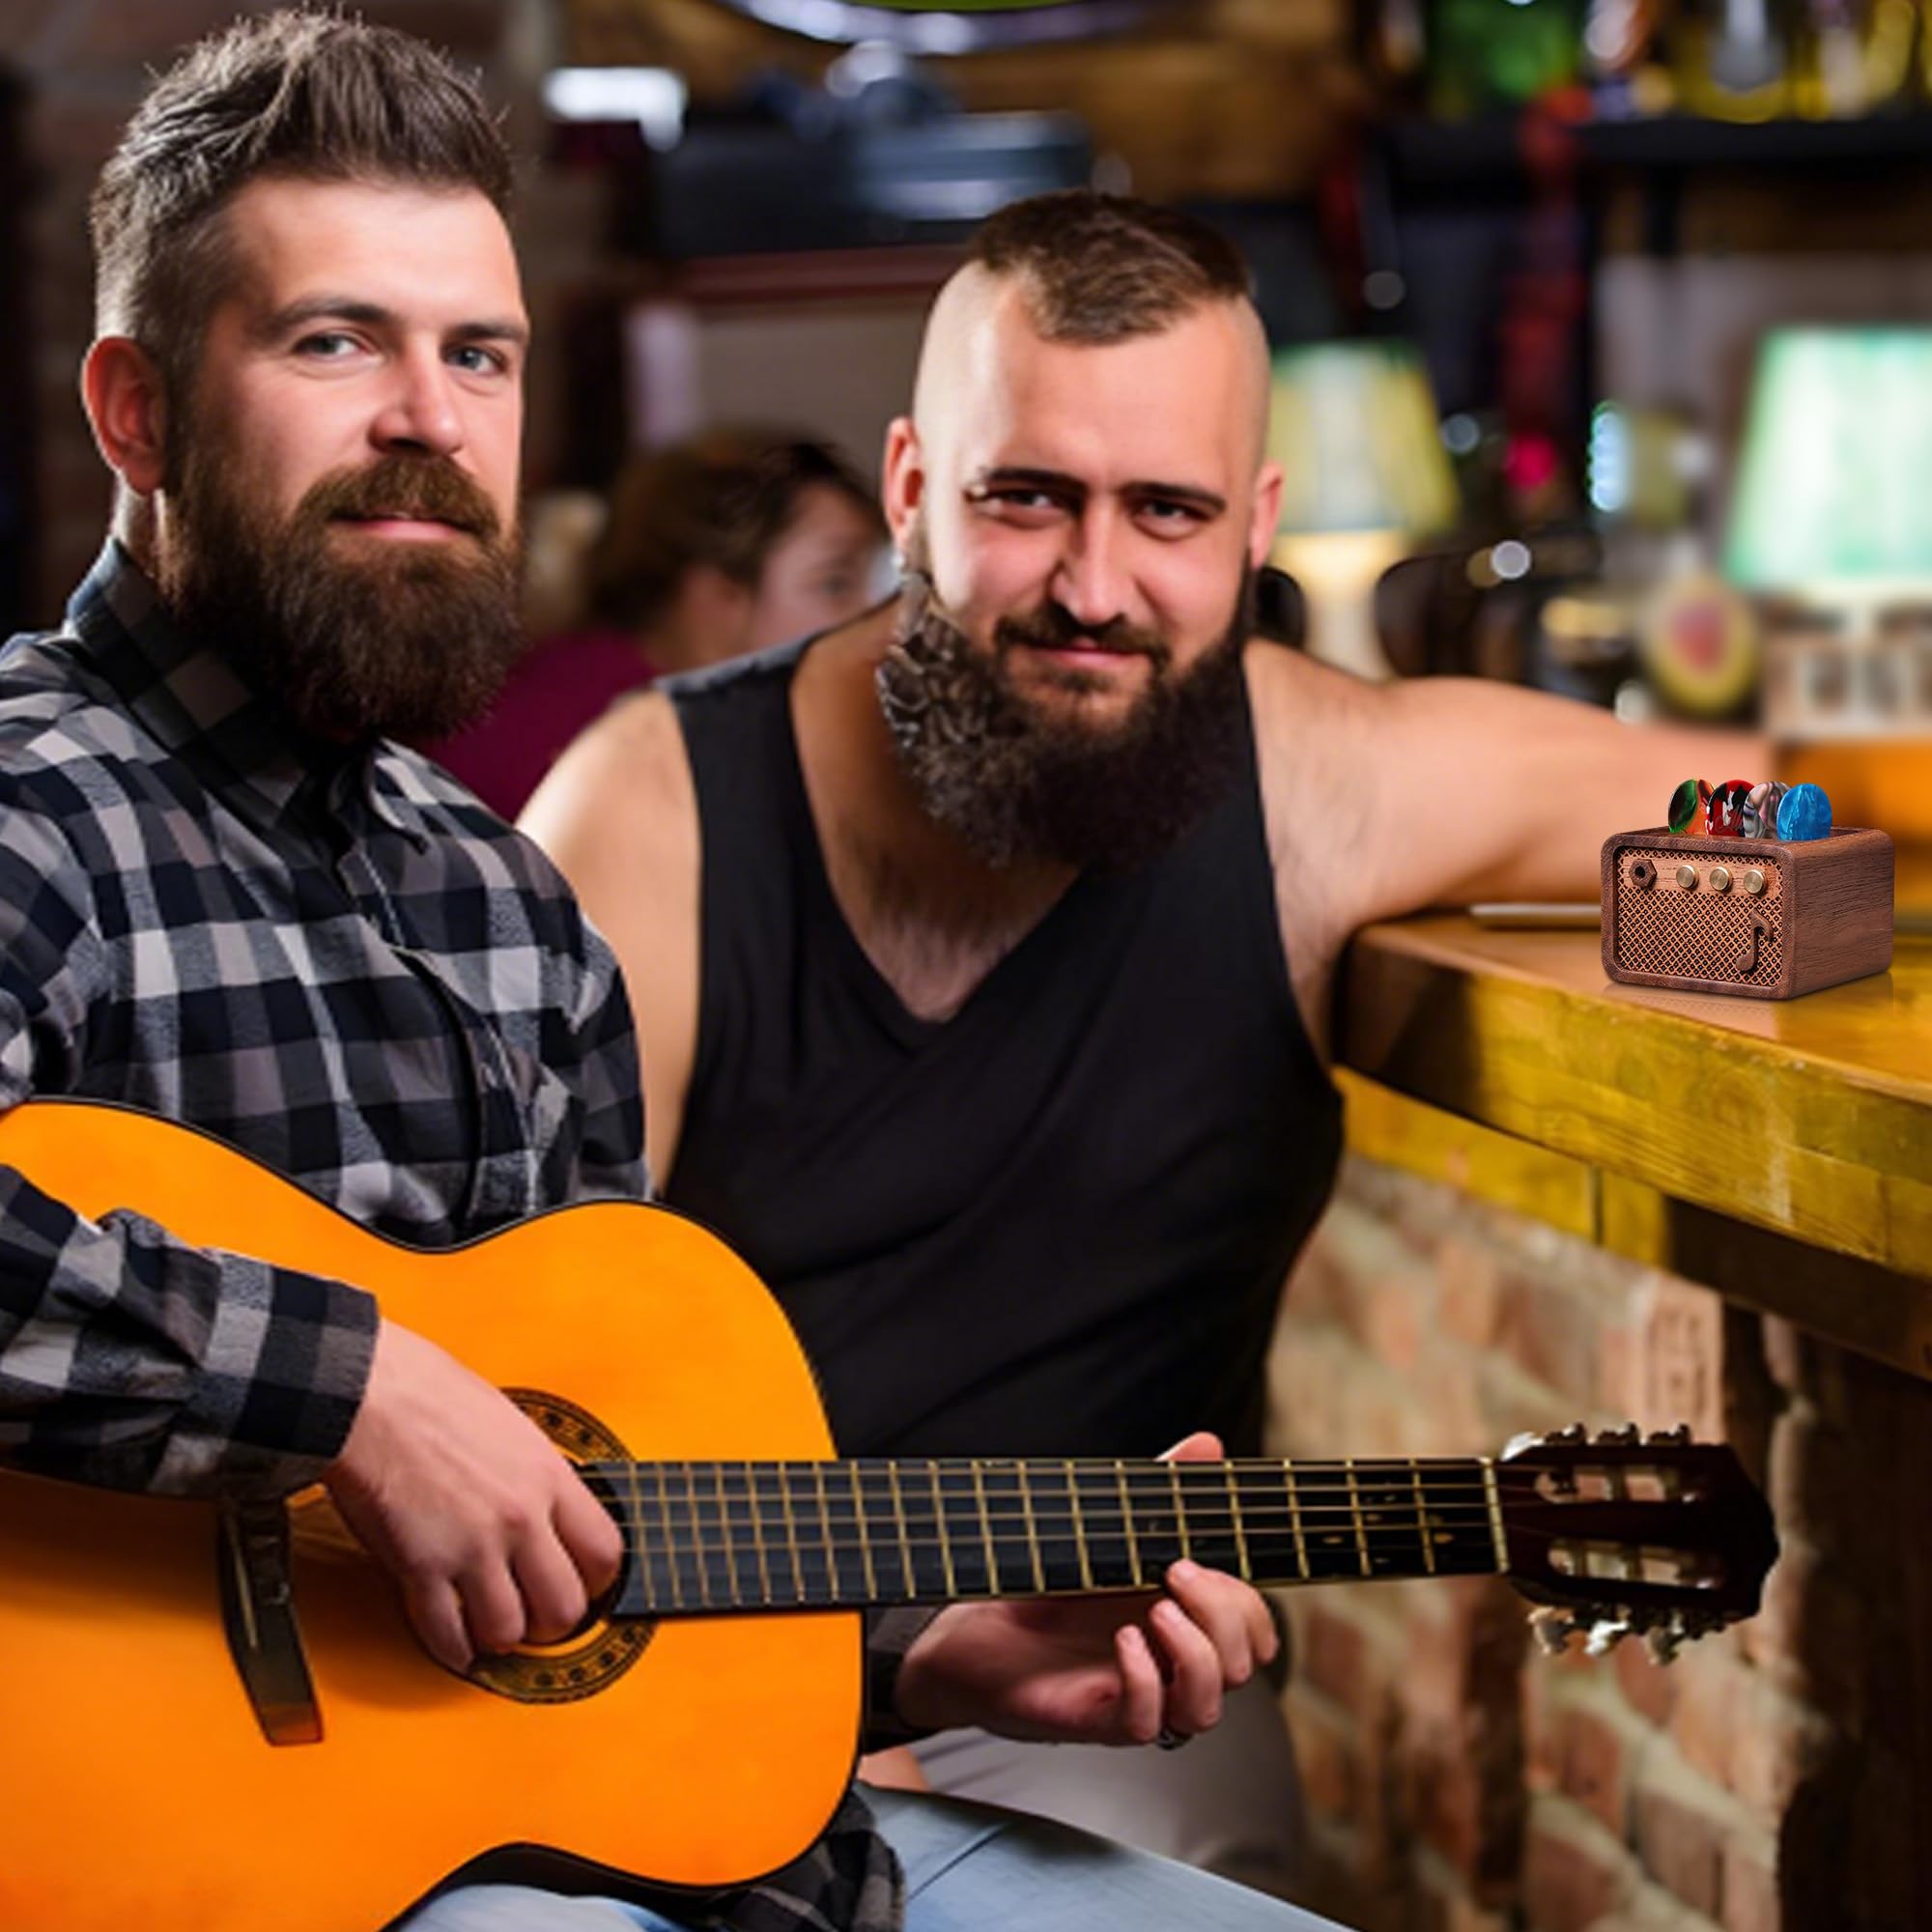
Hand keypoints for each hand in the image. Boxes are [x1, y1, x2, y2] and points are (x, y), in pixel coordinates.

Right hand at [324, 1319, 622, 1673]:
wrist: (368, 1395)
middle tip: (537, 1617)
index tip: (581, 1584)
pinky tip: (455, 1643)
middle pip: (564, 1607)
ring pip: (508, 1630)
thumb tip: (549, 1510)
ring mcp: (472, 1546)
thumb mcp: (513, 1426)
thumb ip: (537, 1475)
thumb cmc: (431, 1395)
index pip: (604, 1553)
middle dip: (552, 1622)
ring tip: (492, 1627)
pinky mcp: (421, 1568)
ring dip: (500, 1636)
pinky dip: (453, 1649)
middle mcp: (519, 1517)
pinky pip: (447, 1634)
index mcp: (548, 1476)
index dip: (595, 1581)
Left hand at [892, 1432, 1278, 1746]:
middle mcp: (1169, 1663)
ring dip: (1195, 1655)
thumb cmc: (1045, 1586)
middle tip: (1174, 1574)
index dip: (1246, 1603)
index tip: (1197, 1558)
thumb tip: (1207, 1444)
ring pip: (1207, 1707)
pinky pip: (1150, 1723)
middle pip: (1242, 1666)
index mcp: (1183, 1620)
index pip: (1255, 1632)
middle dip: (1224, 1616)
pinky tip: (1122, 1642)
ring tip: (1155, 1611)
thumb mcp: (1108, 1533)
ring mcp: (1139, 1695)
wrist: (969, 1629)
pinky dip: (1144, 1680)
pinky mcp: (1100, 1720)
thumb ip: (1162, 1493)